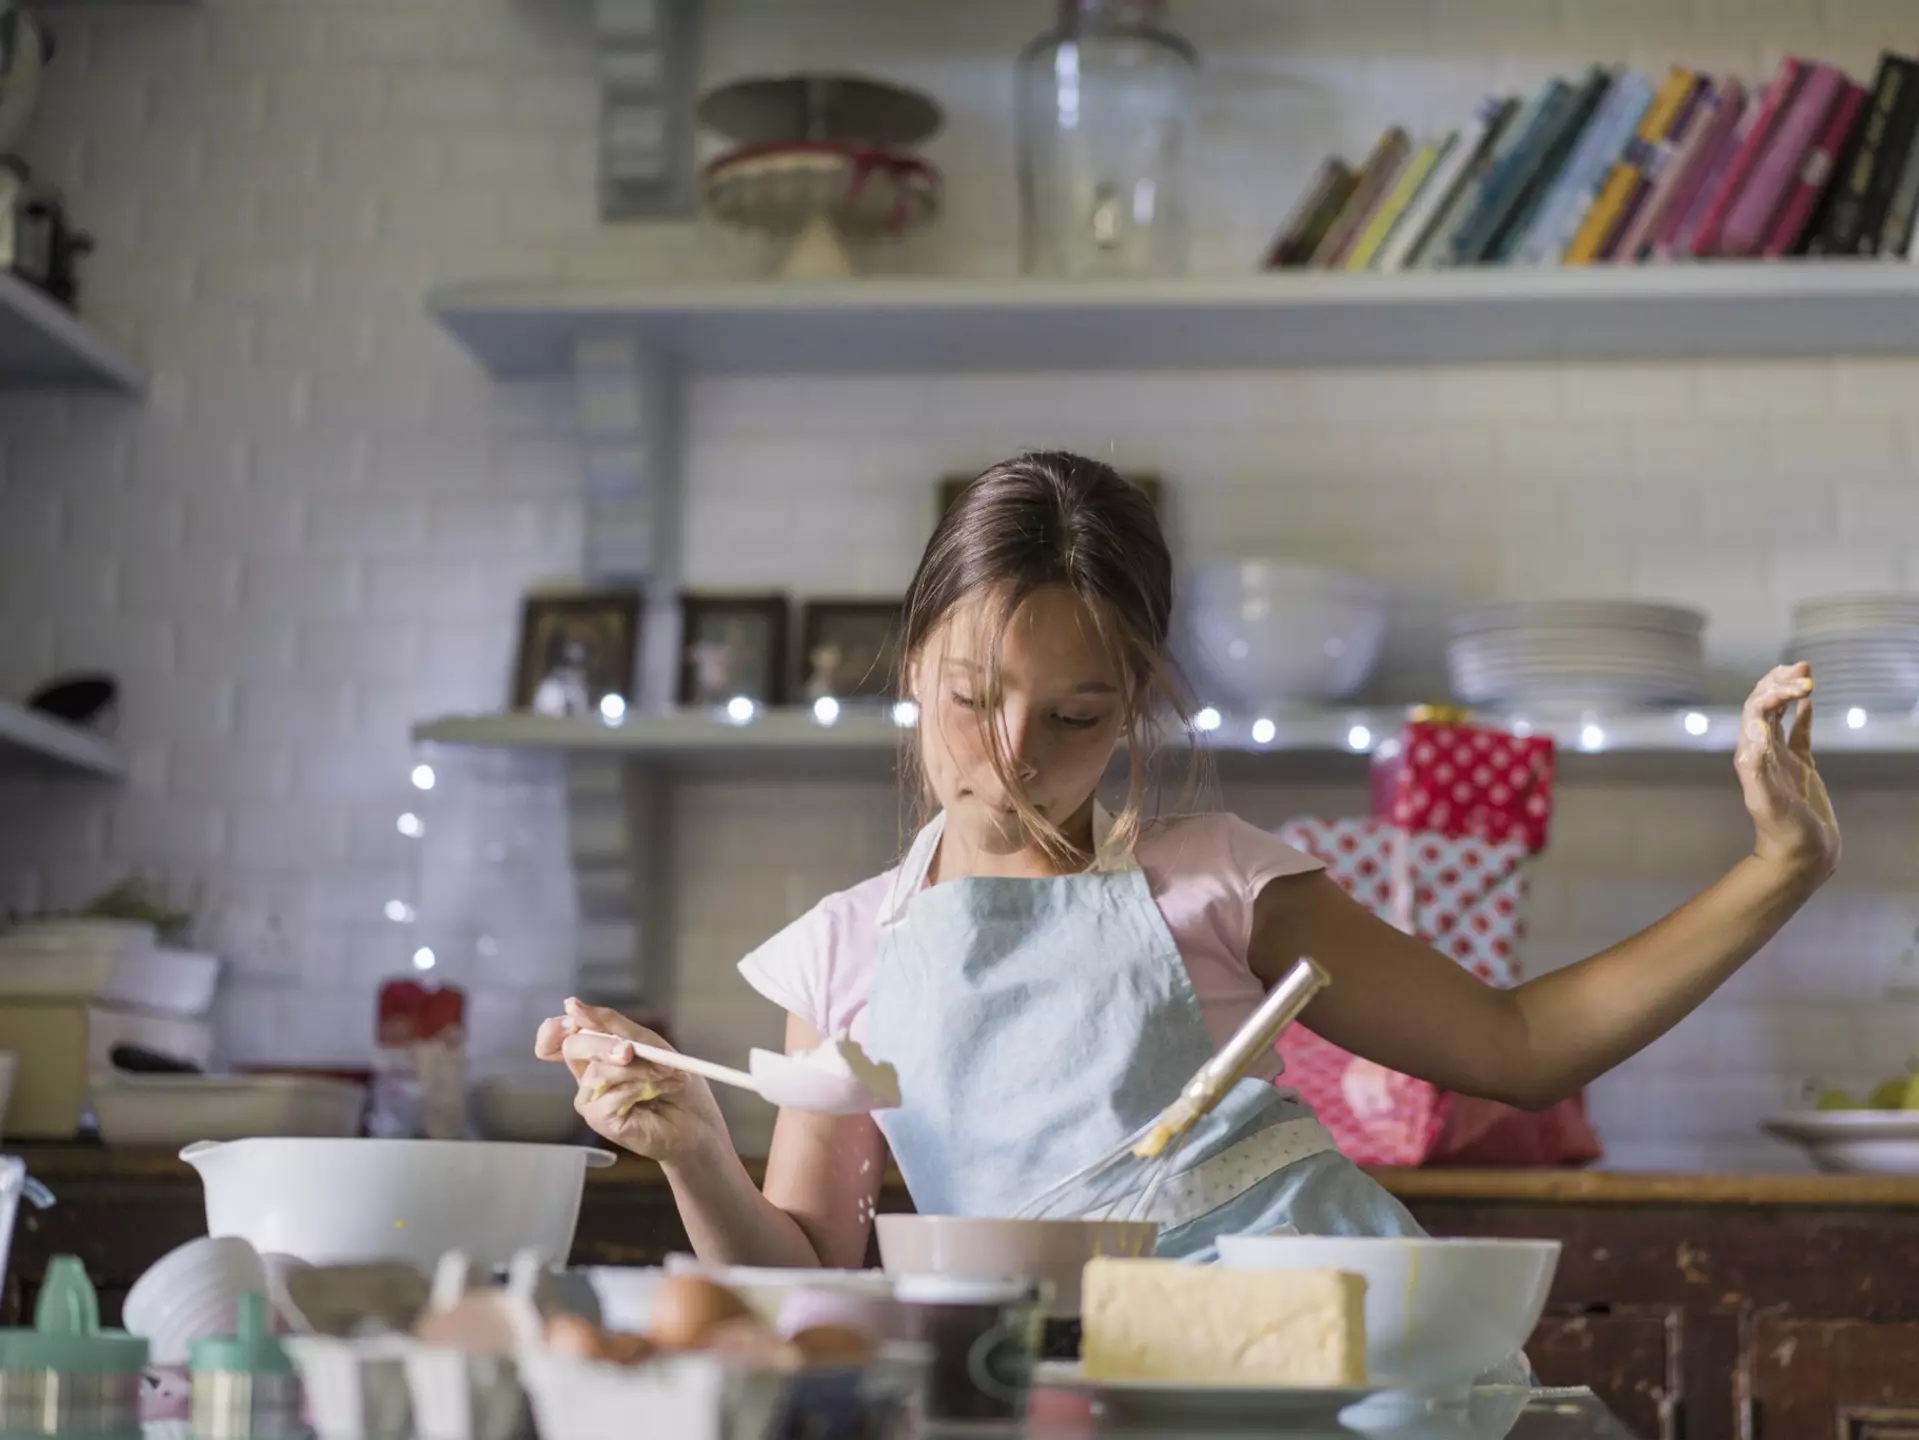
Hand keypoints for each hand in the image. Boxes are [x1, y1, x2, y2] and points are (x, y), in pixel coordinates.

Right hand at [534, 999, 729, 1166]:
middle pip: (572, 1048)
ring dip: (637, 1068)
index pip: (555, 1036)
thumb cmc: (674, 1079)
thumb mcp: (646, 1041)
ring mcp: (590, 1098)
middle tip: (632, 1051)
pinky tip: (659, 1091)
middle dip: (604, 1045)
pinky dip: (640, 1088)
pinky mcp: (598, 1120)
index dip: (554, 1028)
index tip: (573, 1017)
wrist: (697, 1119)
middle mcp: (586, 1074)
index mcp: (594, 1051)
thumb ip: (609, 1024)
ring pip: (597, 1071)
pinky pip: (610, 1095)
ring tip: (666, 1074)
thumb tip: (570, 1004)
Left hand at [1734, 663, 1839, 882]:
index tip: (1801, 687)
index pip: (1756, 711)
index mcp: (1751, 755)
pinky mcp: (1800, 767)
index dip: (1774, 693)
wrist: (1799, 856)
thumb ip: (1757, 768)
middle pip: (1763, 706)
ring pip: (1779, 715)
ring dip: (1787, 691)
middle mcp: (1762, 752)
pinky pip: (1799, 733)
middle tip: (1803, 667)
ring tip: (1803, 671)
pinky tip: (1809, 701)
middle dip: (1780, 683)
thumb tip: (1754, 733)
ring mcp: (1781, 758)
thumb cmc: (1784, 832)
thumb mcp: (1767, 801)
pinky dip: (1802, 714)